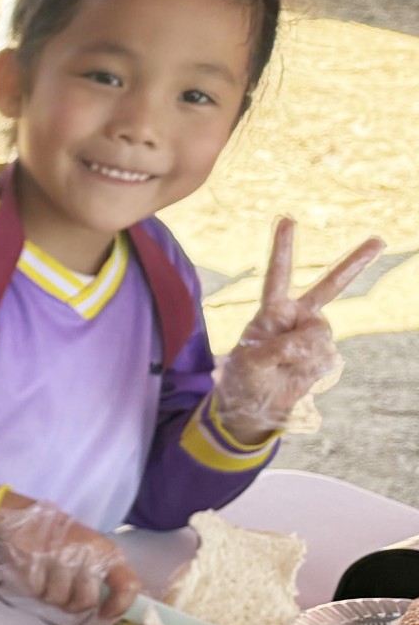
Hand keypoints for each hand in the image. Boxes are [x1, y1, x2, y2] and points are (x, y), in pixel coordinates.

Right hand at [0, 495, 140, 618]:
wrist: (32, 517)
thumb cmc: (67, 539)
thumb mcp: (95, 552)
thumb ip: (106, 577)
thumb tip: (109, 612)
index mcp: (107, 552)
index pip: (127, 585)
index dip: (118, 606)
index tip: (104, 614)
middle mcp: (87, 554)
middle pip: (85, 601)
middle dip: (73, 605)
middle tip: (65, 596)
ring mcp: (59, 556)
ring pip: (58, 599)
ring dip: (50, 596)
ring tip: (47, 581)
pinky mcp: (34, 559)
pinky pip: (36, 590)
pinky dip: (34, 588)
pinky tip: (35, 574)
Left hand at [212, 220, 382, 443]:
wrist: (256, 406)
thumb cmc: (244, 379)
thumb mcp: (249, 361)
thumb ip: (278, 346)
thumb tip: (309, 340)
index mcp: (271, 311)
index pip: (278, 275)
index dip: (283, 248)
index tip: (288, 218)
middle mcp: (296, 317)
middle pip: (329, 286)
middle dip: (354, 263)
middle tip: (379, 241)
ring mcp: (313, 334)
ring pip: (322, 336)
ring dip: (303, 354)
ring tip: (283, 365)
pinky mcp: (323, 355)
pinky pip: (325, 358)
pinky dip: (311, 370)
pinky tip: (296, 374)